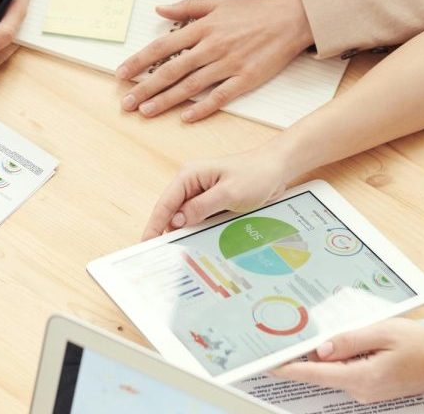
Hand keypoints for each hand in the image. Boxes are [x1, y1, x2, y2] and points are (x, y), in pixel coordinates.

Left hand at [117, 0, 313, 121]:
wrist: (291, 18)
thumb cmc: (255, 10)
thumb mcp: (218, 1)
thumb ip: (187, 7)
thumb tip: (159, 9)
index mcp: (202, 28)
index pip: (162, 47)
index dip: (139, 62)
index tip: (121, 74)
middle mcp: (211, 47)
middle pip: (171, 70)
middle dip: (145, 88)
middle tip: (126, 103)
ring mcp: (228, 64)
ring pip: (190, 86)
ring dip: (166, 100)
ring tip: (146, 112)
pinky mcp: (245, 78)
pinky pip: (219, 96)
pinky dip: (202, 108)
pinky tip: (185, 117)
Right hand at [142, 147, 290, 239]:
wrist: (277, 169)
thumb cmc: (256, 173)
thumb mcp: (228, 193)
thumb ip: (201, 207)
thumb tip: (177, 221)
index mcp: (189, 175)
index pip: (165, 203)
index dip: (154, 224)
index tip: (147, 242)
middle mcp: (192, 183)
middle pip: (171, 212)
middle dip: (166, 232)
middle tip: (162, 255)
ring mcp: (201, 194)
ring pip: (185, 218)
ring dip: (184, 233)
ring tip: (178, 253)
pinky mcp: (212, 202)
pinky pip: (198, 219)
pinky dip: (196, 230)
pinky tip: (197, 243)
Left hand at [271, 319, 423, 403]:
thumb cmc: (421, 346)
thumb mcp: (384, 333)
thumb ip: (350, 340)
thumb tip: (320, 348)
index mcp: (362, 378)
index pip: (316, 374)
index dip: (289, 369)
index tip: (267, 365)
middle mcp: (360, 390)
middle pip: (322, 372)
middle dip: (305, 356)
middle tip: (287, 337)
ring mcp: (365, 391)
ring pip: (334, 371)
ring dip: (327, 355)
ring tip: (327, 335)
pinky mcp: (369, 387)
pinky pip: (346, 372)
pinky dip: (341, 358)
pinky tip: (348, 344)